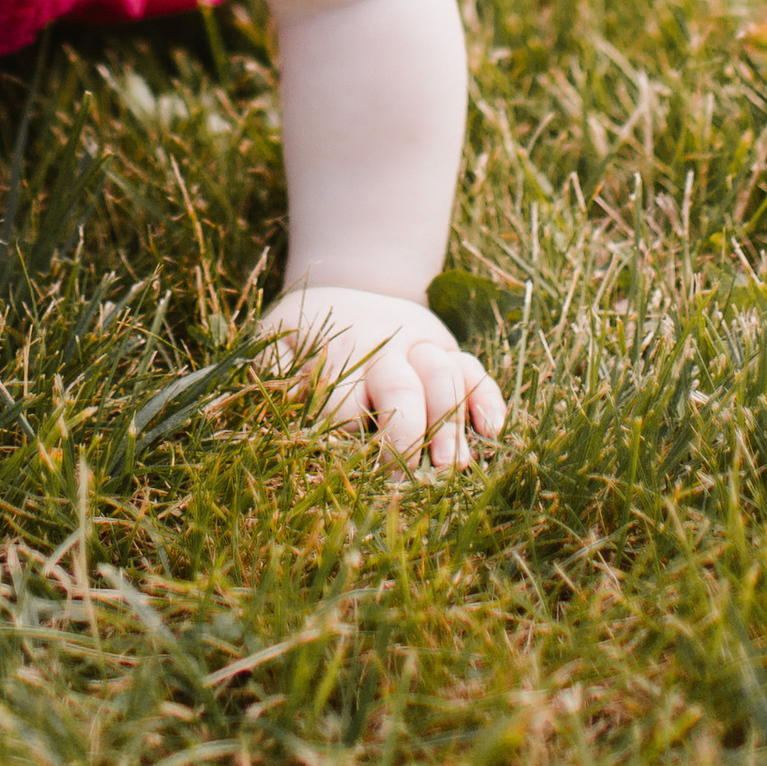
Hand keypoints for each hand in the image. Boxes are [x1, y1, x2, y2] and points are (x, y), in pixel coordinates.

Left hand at [258, 285, 506, 471]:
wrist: (352, 281)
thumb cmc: (309, 325)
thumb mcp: (279, 333)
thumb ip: (275, 365)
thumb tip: (283, 398)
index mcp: (340, 352)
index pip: (344, 401)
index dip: (346, 439)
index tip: (346, 476)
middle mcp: (387, 349)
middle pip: (402, 389)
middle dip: (405, 438)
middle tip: (403, 484)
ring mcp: (424, 347)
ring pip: (445, 379)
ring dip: (451, 424)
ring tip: (452, 468)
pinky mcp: (451, 351)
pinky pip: (477, 371)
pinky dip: (488, 399)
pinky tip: (491, 431)